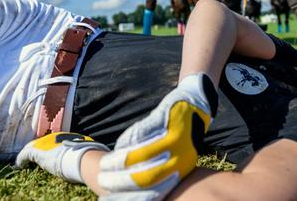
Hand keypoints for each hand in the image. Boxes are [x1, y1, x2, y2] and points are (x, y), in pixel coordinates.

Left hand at [15, 132, 109, 183]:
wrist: (82, 157)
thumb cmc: (89, 157)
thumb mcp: (91, 153)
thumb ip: (92, 154)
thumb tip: (103, 159)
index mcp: (69, 137)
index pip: (58, 142)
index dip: (54, 148)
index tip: (53, 153)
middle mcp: (56, 138)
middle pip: (45, 143)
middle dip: (41, 148)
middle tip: (37, 155)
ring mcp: (46, 144)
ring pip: (34, 147)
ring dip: (30, 153)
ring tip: (25, 160)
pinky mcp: (37, 152)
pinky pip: (25, 155)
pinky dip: (21, 160)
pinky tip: (18, 165)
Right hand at [98, 73, 217, 199]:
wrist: (194, 105)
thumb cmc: (175, 138)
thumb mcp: (171, 160)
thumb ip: (152, 175)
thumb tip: (122, 195)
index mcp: (181, 173)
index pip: (153, 193)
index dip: (129, 197)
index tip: (109, 198)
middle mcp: (181, 159)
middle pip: (144, 178)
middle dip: (118, 181)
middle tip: (102, 181)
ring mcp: (175, 138)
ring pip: (140, 156)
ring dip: (117, 162)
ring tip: (105, 165)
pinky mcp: (167, 119)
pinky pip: (141, 134)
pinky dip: (126, 142)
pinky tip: (118, 147)